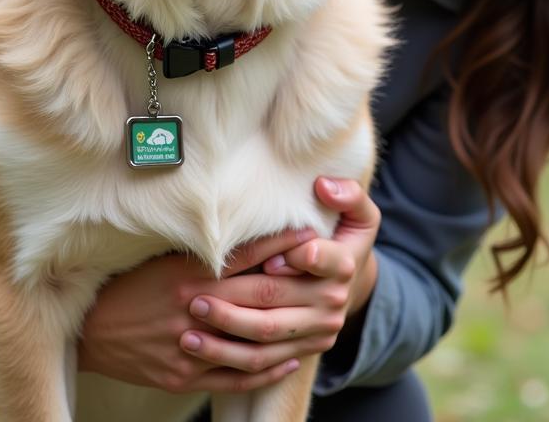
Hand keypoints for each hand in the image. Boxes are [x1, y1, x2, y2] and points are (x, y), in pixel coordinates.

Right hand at [78, 229, 314, 393]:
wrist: (89, 328)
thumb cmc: (127, 284)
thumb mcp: (164, 257)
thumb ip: (202, 251)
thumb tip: (241, 232)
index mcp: (189, 274)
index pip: (248, 255)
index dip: (283, 245)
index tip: (312, 234)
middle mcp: (194, 308)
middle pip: (260, 297)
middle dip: (298, 286)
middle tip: (330, 276)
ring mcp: (191, 347)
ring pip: (255, 343)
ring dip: (292, 333)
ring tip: (321, 322)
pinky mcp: (185, 376)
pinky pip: (235, 377)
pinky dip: (266, 370)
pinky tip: (289, 360)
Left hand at [178, 178, 380, 375]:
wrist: (350, 279)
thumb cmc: (344, 234)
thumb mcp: (358, 212)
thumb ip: (349, 194)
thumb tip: (323, 186)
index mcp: (342, 264)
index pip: (313, 259)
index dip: (287, 257)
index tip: (262, 260)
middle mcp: (332, 302)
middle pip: (276, 300)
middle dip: (234, 300)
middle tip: (195, 297)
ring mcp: (317, 331)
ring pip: (265, 338)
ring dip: (225, 333)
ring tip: (191, 322)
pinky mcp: (304, 350)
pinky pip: (264, 362)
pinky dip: (231, 357)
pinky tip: (200, 349)